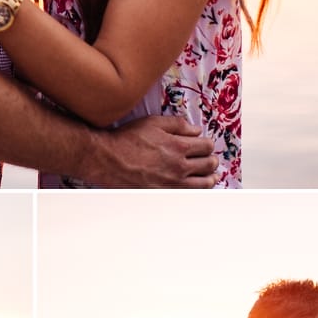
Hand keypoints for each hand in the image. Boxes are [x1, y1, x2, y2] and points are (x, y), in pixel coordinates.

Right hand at [73, 113, 218, 188]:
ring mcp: (173, 183)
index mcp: (178, 146)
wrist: (107, 160)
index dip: (207, 144)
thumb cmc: (126, 140)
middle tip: (208, 159)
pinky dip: (197, 190)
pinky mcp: (165, 195)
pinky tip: (195, 187)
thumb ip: (177, 125)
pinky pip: (190, 195)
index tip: (203, 145)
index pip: (207, 146)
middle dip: (211, 160)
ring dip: (210, 177)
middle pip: (209, 164)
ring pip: (205, 183)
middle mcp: (179, 167)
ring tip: (210, 175)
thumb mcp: (153, 123)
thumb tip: (195, 130)